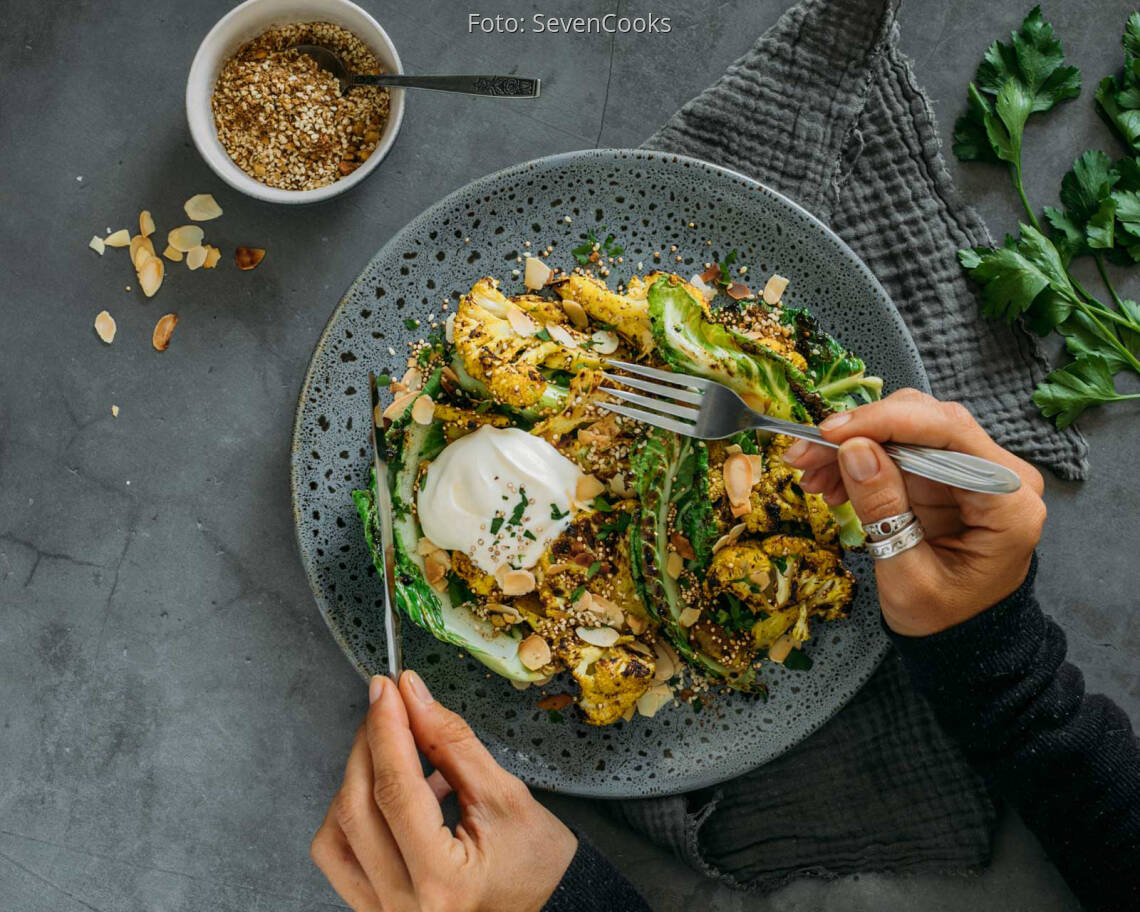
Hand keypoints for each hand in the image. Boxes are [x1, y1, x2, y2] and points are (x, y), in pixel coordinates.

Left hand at [310, 671, 577, 911]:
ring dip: (355, 781)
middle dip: (369, 744)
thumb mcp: (506, 797)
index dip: (388, 730)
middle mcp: (403, 906)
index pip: (397, 790)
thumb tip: (414, 697)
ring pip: (335, 834)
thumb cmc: (531, 867)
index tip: (387, 688)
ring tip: (391, 751)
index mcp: (443, 881)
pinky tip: (386, 791)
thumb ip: (454, 745)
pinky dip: (354, 813)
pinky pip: (339, 855)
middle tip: (386, 703)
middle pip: (358, 807)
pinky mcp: (371, 909)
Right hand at [783, 390, 1045, 636]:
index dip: (888, 422)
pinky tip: (830, 483)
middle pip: (927, 422)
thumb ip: (884, 510)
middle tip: (806, 454)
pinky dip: (861, 459)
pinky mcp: (947, 475)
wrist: (960, 638)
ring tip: (811, 475)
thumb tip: (853, 449)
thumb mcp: (907, 575)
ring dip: (853, 445)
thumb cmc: (943, 618)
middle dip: (862, 432)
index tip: (831, 432)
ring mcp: (972, 471)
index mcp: (1008, 502)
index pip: (950, 433)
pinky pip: (900, 450)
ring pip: (908, 429)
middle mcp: (998, 474)